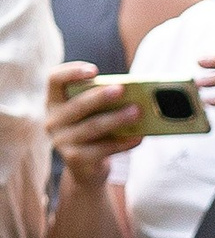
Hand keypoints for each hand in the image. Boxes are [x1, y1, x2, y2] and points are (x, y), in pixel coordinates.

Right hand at [45, 60, 140, 186]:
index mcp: (55, 101)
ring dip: (117, 118)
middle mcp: (53, 120)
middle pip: (77, 105)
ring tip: (137, 112)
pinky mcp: (75, 159)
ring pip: (92, 127)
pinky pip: (102, 149)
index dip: (71, 72)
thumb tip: (136, 92)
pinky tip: (138, 137)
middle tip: (121, 89)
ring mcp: (62, 141)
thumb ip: (106, 100)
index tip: (94, 70)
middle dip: (100, 96)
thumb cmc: (95, 129)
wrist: (87, 167)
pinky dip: (123, 142)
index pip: (54, 80)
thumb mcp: (95, 112)